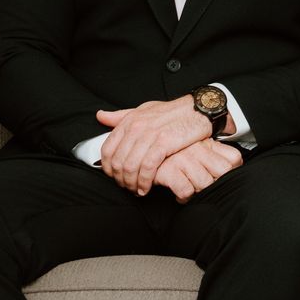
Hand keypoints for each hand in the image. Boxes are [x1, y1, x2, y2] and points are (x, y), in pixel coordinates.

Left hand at [96, 97, 211, 194]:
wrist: (198, 109)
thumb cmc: (172, 112)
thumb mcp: (144, 110)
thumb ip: (122, 116)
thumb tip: (101, 116)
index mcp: (129, 120)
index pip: (107, 150)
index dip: (108, 169)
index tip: (115, 177)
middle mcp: (136, 127)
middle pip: (117, 162)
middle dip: (121, 180)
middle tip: (128, 187)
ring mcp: (149, 135)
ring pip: (130, 167)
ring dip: (132, 184)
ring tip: (137, 190)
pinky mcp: (163, 143)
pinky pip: (147, 168)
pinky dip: (145, 182)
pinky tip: (147, 187)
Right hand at [153, 138, 243, 202]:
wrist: (141, 149)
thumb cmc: (172, 152)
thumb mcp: (196, 145)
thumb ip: (214, 152)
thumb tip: (235, 164)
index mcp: (207, 143)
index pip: (234, 158)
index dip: (232, 171)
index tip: (220, 178)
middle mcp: (198, 149)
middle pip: (223, 172)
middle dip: (215, 184)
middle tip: (204, 187)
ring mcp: (184, 158)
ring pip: (205, 183)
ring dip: (198, 192)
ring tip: (190, 191)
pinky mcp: (169, 170)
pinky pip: (186, 190)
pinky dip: (183, 197)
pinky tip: (178, 195)